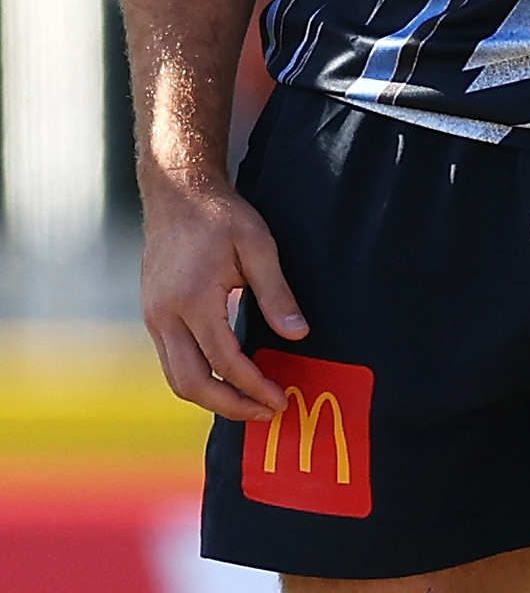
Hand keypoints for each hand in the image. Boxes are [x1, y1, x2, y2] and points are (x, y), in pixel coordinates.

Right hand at [138, 169, 306, 420]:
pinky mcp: (152, 316)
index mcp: (192, 300)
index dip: (253, 385)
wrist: (176, 195)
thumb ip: (277, 293)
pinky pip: (171, 361)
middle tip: (266, 412)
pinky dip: (198, 378)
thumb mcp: (259, 246)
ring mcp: (153, 318)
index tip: (280, 398)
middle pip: (190, 383)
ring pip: (175, 378)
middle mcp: (164, 317)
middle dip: (229, 406)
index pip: (224, 360)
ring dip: (211, 397)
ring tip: (249, 404)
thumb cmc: (221, 216)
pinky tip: (225, 380)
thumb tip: (297, 335)